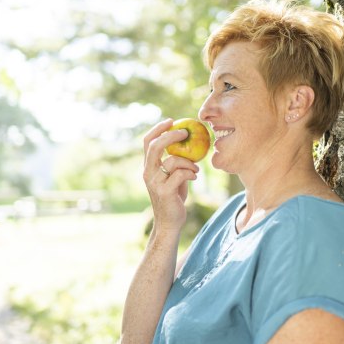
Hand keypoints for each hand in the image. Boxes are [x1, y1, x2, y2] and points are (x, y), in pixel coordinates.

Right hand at [143, 119, 199, 233]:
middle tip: (185, 133)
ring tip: (195, 168)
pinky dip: (191, 172)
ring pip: (173, 160)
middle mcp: (148, 173)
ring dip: (189, 161)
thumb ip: (176, 163)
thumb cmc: (174, 198)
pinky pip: (180, 174)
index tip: (171, 121)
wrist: (169, 223)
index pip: (147, 142)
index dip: (158, 129)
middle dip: (171, 135)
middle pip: (155, 146)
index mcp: (148, 167)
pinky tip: (194, 177)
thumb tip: (189, 146)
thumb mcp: (173, 178)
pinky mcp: (165, 191)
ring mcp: (155, 182)